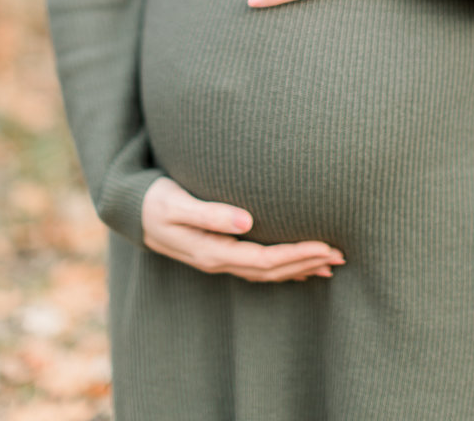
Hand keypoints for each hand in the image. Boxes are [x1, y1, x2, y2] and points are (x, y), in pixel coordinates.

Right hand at [141, 177, 344, 281]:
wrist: (132, 211)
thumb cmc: (155, 200)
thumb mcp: (177, 203)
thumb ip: (210, 213)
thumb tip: (246, 221)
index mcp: (212, 251)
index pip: (264, 259)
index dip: (297, 254)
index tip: (325, 245)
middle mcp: (219, 260)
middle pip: (271, 270)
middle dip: (307, 262)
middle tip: (340, 254)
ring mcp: (219, 259)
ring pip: (267, 272)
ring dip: (300, 268)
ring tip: (331, 263)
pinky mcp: (219, 252)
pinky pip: (257, 267)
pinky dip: (283, 268)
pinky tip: (300, 266)